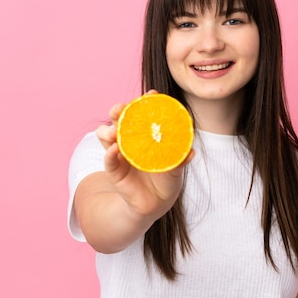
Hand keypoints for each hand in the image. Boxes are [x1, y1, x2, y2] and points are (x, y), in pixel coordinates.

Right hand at [94, 90, 193, 219]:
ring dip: (108, 130)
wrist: (157, 203)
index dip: (145, 102)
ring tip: (114, 131)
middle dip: (118, 110)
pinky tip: (115, 150)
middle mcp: (128, 139)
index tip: (152, 94)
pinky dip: (110, 154)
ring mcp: (119, 153)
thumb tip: (191, 152)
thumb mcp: (176, 168)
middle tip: (121, 108)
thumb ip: (180, 159)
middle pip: (119, 119)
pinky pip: (108, 159)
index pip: (141, 113)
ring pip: (106, 135)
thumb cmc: (166, 178)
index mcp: (144, 134)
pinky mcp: (114, 170)